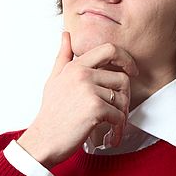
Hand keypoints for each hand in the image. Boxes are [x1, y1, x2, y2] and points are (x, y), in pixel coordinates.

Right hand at [18, 32, 136, 168]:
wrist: (44, 140)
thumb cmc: (51, 114)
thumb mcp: (54, 80)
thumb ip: (63, 57)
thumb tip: (65, 35)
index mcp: (75, 66)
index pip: (109, 50)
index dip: (126, 58)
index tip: (131, 70)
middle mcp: (82, 75)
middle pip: (122, 78)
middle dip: (125, 97)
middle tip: (120, 110)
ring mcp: (88, 90)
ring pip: (122, 99)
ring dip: (121, 115)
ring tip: (113, 126)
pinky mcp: (95, 108)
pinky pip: (119, 115)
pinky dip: (118, 128)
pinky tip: (110, 135)